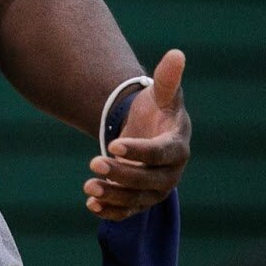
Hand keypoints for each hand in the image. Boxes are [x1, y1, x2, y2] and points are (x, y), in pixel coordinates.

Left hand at [84, 49, 190, 221]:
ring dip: (113, 196)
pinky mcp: (140, 201)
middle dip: (122, 175)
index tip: (113, 144)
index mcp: (177, 147)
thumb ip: (168, 79)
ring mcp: (155, 190)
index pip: (161, 154)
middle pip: (149, 181)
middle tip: (93, 162)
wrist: (149, 131)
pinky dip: (111, 212)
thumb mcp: (162, 94)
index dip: (139, 151)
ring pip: (137, 200)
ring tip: (88, 187)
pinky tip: (90, 206)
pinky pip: (127, 212)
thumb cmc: (157, 111)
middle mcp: (170, 174)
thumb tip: (177, 53)